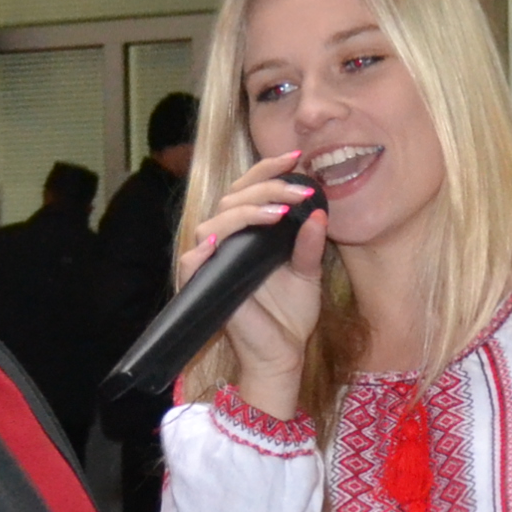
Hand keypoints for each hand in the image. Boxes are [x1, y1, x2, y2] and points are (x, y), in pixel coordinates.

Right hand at [182, 152, 329, 416]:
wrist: (282, 354)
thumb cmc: (290, 314)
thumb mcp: (307, 273)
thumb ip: (309, 243)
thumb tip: (319, 211)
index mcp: (250, 232)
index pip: (250, 189)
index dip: (269, 169)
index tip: (298, 156)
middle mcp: (228, 240)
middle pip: (234, 196)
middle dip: (267, 187)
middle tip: (299, 189)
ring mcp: (213, 261)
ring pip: (216, 220)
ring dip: (247, 211)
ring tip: (280, 213)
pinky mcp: (203, 284)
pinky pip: (192, 259)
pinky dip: (205, 247)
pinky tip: (225, 238)